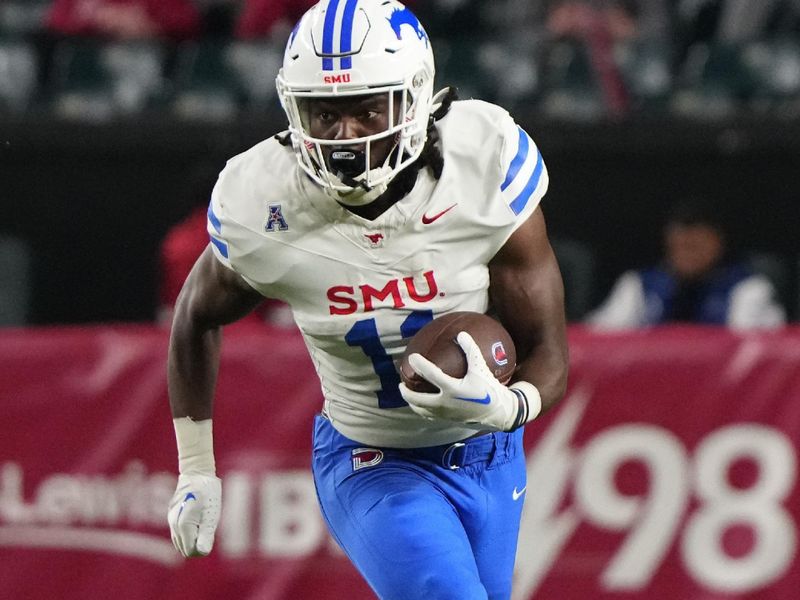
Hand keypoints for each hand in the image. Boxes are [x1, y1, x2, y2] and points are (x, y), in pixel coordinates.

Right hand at [168, 473, 221, 556]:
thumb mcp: (211, 514)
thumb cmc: (208, 493)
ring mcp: (171, 520)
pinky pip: (178, 533)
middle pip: (184, 548)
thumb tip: (202, 552)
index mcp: (183, 525)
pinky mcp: (172, 515)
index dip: (201, 548)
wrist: (197, 473)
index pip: (189, 551)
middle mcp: (173, 524)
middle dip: (197, 544)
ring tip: (203, 522)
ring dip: (192, 538)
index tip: (210, 534)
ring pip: (180, 541)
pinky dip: (188, 532)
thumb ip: (206, 534)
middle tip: (207, 527)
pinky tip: (197, 519)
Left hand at [399, 331, 536, 431]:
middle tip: (401, 384)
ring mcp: (445, 414)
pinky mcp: (448, 420)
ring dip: (411, 403)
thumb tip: (461, 334)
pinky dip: (422, 409)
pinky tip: (421, 404)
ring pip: (421, 410)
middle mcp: (446, 403)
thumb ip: (471, 350)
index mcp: (453, 389)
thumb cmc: (490, 389)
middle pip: (417, 400)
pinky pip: (429, 415)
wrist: (499, 414)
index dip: (419, 364)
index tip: (411, 357)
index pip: (431, 374)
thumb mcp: (481, 368)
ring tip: (407, 395)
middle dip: (406, 392)